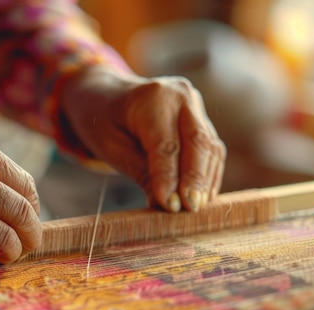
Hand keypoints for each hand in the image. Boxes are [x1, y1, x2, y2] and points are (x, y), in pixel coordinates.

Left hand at [59, 66, 225, 211]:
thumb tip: (168, 204)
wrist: (105, 96)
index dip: (170, 177)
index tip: (170, 206)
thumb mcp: (111, 147)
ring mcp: (194, 106)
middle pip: (197, 142)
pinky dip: (208, 174)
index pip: (166, 143)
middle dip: (196, 180)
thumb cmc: (102, 121)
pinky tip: (201, 197)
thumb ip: (141, 172)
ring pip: (210, 148)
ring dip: (205, 181)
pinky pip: (211, 150)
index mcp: (152, 97)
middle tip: (190, 209)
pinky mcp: (201, 119)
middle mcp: (180, 96)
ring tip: (194, 209)